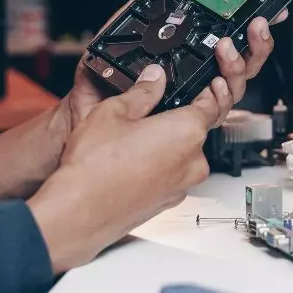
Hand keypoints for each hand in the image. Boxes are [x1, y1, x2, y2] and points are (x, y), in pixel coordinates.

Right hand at [28, 64, 221, 271]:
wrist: (79, 213)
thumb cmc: (94, 167)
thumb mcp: (113, 111)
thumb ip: (142, 91)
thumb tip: (154, 78)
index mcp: (187, 132)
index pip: (212, 104)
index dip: (208, 90)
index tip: (205, 84)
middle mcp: (193, 162)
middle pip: (196, 131)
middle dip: (178, 118)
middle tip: (152, 111)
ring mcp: (182, 186)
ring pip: (183, 154)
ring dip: (167, 144)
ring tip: (134, 138)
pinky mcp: (168, 202)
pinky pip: (171, 175)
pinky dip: (159, 166)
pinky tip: (132, 161)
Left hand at [66, 0, 288, 129]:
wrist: (83, 108)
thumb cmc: (102, 73)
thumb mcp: (126, 23)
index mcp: (191, 55)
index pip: (233, 42)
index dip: (255, 29)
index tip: (272, 9)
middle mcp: (199, 78)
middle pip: (245, 65)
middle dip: (258, 44)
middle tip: (257, 24)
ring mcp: (194, 100)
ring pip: (235, 87)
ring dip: (238, 64)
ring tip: (227, 47)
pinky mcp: (184, 119)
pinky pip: (214, 110)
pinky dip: (220, 96)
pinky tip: (215, 82)